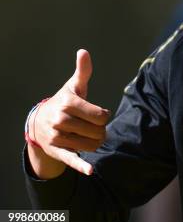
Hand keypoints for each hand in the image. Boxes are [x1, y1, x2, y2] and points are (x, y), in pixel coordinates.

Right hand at [28, 49, 110, 175]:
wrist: (40, 122)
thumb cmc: (64, 101)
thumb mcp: (73, 86)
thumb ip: (82, 71)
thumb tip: (83, 51)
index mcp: (68, 104)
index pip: (101, 116)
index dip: (104, 116)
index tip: (98, 114)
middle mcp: (61, 121)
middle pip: (99, 131)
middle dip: (101, 130)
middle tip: (93, 126)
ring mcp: (58, 137)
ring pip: (92, 144)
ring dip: (96, 142)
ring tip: (89, 136)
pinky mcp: (58, 151)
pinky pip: (72, 159)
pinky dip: (81, 165)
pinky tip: (91, 170)